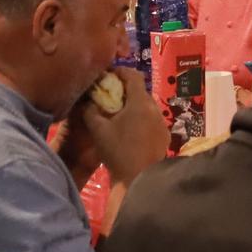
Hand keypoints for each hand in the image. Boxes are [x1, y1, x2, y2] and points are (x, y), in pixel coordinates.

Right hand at [76, 67, 168, 184]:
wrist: (139, 180)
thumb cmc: (118, 152)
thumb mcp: (98, 130)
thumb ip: (90, 110)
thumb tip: (87, 100)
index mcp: (140, 102)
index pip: (133, 74)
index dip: (119, 71)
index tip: (106, 77)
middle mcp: (154, 108)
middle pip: (140, 90)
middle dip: (124, 90)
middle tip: (108, 97)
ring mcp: (161, 123)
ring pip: (146, 106)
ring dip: (132, 106)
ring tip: (117, 116)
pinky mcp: (164, 136)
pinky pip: (151, 120)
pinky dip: (140, 120)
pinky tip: (129, 132)